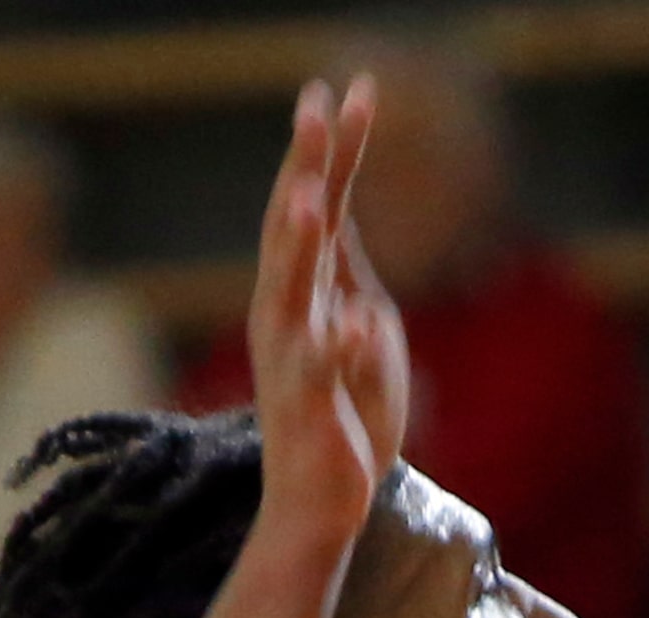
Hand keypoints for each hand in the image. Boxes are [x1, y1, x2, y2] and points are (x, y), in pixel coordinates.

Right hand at [248, 78, 409, 547]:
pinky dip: (337, 351)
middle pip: (293, 228)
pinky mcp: (310, 411)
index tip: (356, 87)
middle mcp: (287, 313)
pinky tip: (352, 328)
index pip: (322, 203)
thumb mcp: (361, 331)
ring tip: (310, 199)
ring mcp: (294, 359)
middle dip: (305, 168)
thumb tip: (339, 220)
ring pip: (291, 294)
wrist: (324, 498)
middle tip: (316, 106)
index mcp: (307, 290)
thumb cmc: (346, 413)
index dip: (336, 149)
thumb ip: (349, 275)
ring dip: (297, 246)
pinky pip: (321, 376)